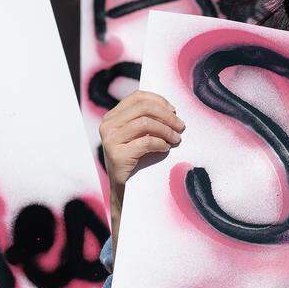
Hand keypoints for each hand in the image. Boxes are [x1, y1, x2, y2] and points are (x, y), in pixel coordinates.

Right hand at [100, 92, 184, 246]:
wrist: (124, 190)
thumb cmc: (135, 161)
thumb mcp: (138, 136)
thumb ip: (146, 120)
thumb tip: (171, 109)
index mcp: (112, 117)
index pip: (137, 97)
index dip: (159, 100)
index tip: (174, 110)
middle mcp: (107, 125)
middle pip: (143, 108)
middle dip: (167, 115)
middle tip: (181, 125)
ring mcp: (110, 140)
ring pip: (145, 123)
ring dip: (166, 130)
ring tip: (176, 138)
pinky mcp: (117, 155)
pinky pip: (146, 142)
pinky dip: (161, 143)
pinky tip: (167, 148)